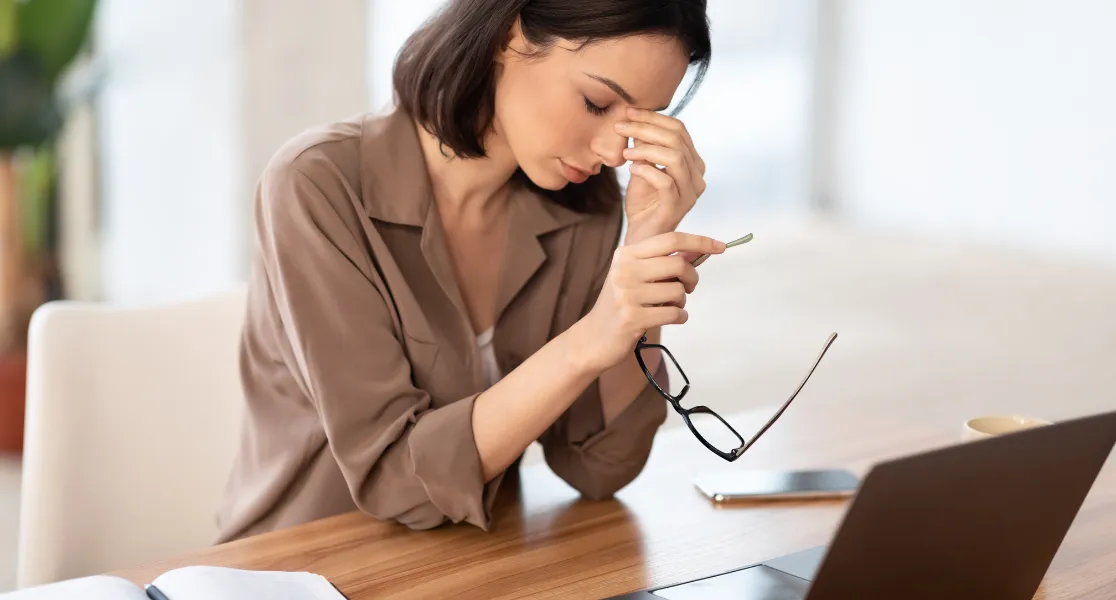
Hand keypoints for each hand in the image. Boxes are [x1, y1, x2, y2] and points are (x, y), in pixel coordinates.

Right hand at [576, 232, 724, 372]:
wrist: (593, 338)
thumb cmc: (620, 305)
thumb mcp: (636, 277)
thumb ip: (662, 264)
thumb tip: (696, 252)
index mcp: (626, 254)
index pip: (670, 239)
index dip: (699, 241)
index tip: (719, 246)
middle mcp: (625, 270)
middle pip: (678, 264)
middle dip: (692, 278)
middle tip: (688, 288)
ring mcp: (627, 294)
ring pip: (678, 291)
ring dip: (682, 302)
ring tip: (669, 307)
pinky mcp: (632, 318)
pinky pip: (674, 314)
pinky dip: (680, 317)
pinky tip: (671, 318)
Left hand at [616, 108, 706, 243]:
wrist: (641, 236)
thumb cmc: (644, 203)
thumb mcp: (643, 167)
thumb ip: (644, 146)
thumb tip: (635, 118)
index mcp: (693, 163)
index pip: (679, 130)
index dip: (653, 118)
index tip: (628, 113)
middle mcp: (697, 177)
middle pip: (676, 140)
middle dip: (645, 128)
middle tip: (620, 126)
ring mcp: (690, 193)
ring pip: (675, 157)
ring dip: (646, 149)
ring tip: (625, 152)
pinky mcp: (677, 207)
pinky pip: (665, 181)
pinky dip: (646, 171)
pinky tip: (630, 170)